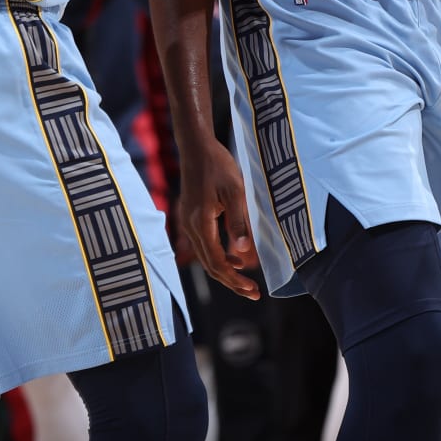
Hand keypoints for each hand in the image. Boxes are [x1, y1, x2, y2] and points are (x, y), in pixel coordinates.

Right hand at [176, 141, 259, 299]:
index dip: (235, 280)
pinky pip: (204, 244)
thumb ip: (238, 223)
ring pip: (206, 257)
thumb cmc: (218, 166)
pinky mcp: (190, 217)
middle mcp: (190, 227)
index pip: (217, 262)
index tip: (253, 289)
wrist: (196, 147)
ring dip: (226, 270)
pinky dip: (219, 255)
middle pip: (210, 265)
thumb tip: (243, 253)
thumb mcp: (235, 192)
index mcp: (201, 224)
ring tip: (246, 280)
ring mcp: (188, 222)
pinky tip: (235, 257)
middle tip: (253, 293)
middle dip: (232, 281)